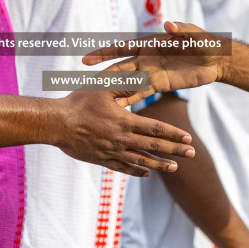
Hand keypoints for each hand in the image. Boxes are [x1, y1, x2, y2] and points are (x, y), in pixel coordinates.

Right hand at [54, 89, 193, 177]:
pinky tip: (147, 173)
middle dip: (174, 151)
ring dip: (160, 164)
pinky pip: (123, 168)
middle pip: (154, 147)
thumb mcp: (102, 86)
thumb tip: (142, 75)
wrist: (56, 124)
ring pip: (141, 160)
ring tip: (175, 167)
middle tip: (192, 154)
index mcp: (125, 121)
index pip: (155, 129)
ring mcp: (113, 151)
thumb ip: (123, 82)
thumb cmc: (78, 102)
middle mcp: (122, 139)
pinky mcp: (102, 159)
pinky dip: (137, 171)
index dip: (173, 134)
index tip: (188, 138)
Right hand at [81, 21, 228, 93]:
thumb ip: (181, 30)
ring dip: (113, 91)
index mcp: (149, 44)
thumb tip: (168, 25)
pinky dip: (129, 101)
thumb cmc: (204, 42)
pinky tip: (118, 110)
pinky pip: (141, 94)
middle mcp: (146, 59)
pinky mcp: (160, 86)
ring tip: (96, 103)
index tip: (87, 59)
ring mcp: (151, 73)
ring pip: (127, 83)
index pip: (122, 48)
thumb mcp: (193, 34)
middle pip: (119, 67)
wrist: (215, 60)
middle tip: (84, 84)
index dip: (104, 53)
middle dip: (102, 74)